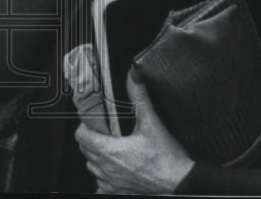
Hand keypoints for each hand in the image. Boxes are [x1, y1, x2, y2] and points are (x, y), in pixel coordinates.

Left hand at [75, 70, 194, 193]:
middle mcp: (106, 168)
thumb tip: (134, 75)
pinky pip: (101, 185)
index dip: (86, 125)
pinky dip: (105, 177)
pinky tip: (116, 170)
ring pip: (92, 166)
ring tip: (112, 148)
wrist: (179, 183)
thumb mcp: (151, 122)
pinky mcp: (118, 193)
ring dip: (98, 157)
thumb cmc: (166, 159)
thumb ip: (139, 96)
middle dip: (93, 138)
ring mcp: (110, 183)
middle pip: (85, 150)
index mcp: (109, 150)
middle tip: (105, 131)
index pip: (81, 135)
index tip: (95, 121)